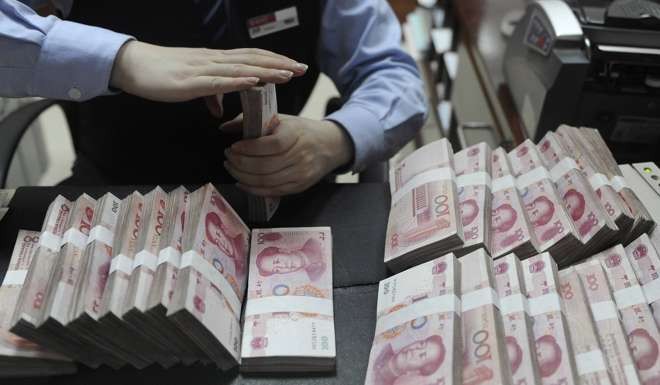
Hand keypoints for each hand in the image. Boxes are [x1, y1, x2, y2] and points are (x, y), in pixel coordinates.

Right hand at [110, 41, 306, 101]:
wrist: (132, 65)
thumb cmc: (161, 74)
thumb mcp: (191, 86)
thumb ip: (209, 95)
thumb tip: (220, 111)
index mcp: (214, 61)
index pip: (250, 57)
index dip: (273, 61)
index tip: (294, 66)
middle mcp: (213, 61)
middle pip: (252, 59)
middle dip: (279, 64)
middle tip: (302, 68)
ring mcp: (203, 69)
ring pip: (241, 68)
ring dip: (266, 70)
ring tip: (287, 73)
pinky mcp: (190, 82)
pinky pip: (218, 81)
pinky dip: (238, 80)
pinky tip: (254, 81)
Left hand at [222, 115, 353, 196]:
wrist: (329, 145)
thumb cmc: (300, 131)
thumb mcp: (280, 119)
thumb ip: (251, 121)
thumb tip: (225, 127)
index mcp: (295, 134)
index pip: (271, 145)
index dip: (249, 148)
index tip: (233, 146)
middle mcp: (300, 155)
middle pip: (266, 166)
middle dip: (241, 164)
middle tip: (228, 158)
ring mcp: (301, 173)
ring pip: (267, 181)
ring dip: (243, 177)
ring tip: (232, 168)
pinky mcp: (299, 186)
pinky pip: (273, 192)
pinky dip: (253, 189)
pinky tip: (242, 182)